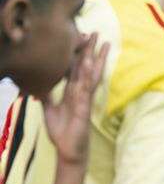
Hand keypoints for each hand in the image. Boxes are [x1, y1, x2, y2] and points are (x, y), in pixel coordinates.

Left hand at [43, 32, 109, 165]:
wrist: (68, 151)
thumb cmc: (62, 132)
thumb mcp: (50, 110)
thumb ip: (48, 96)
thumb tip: (40, 84)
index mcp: (72, 92)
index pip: (75, 68)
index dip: (77, 53)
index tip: (80, 38)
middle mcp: (80, 92)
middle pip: (87, 67)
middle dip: (91, 50)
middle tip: (97, 32)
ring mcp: (84, 98)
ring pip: (91, 74)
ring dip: (96, 58)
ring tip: (102, 43)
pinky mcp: (84, 107)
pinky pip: (87, 88)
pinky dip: (89, 76)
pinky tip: (92, 64)